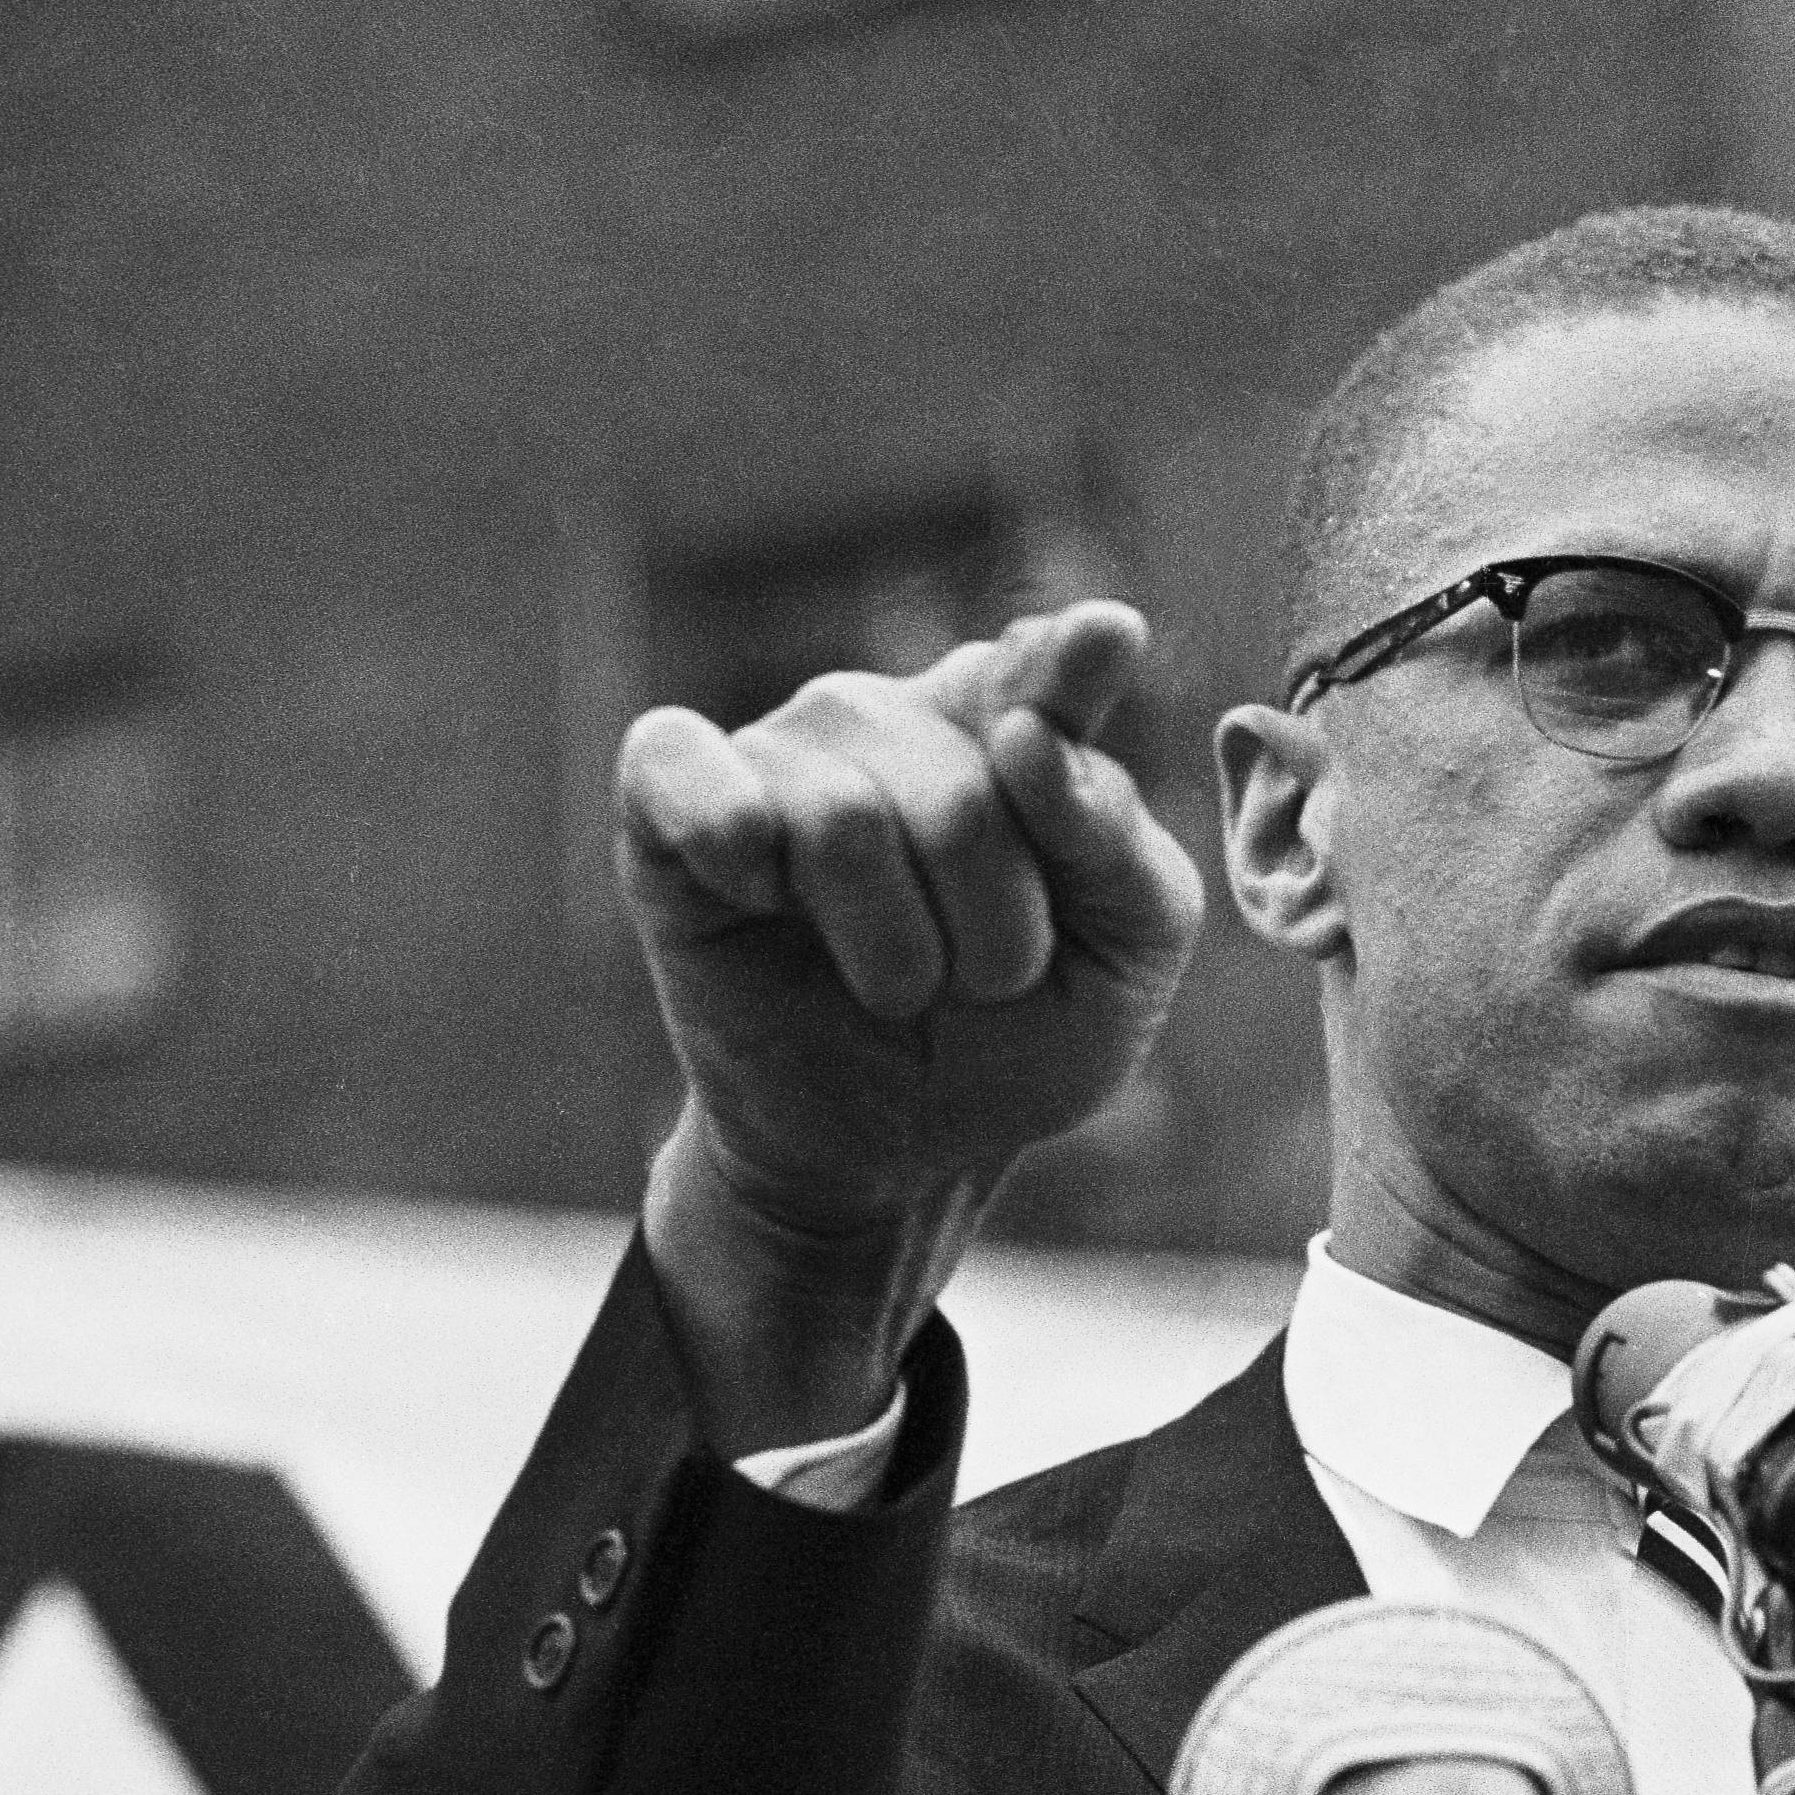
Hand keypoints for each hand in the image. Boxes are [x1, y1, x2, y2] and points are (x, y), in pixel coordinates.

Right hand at [613, 602, 1204, 1426]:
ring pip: (846, 823)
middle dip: (996, 936)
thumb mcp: (1126, 950)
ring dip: (893, 953)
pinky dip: (725, 839)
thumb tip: (1030, 735)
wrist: (895, 1155)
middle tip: (980, 983)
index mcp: (1007, 724)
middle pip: (968, 798)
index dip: (1068, 673)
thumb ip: (1113, 835)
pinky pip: (680, 771)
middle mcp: (889, 713)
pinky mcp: (669, 804)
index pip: (1041, 671)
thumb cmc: (1020, 1035)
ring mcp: (780, 752)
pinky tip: (756, 897)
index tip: (1109, 639)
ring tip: (898, 984)